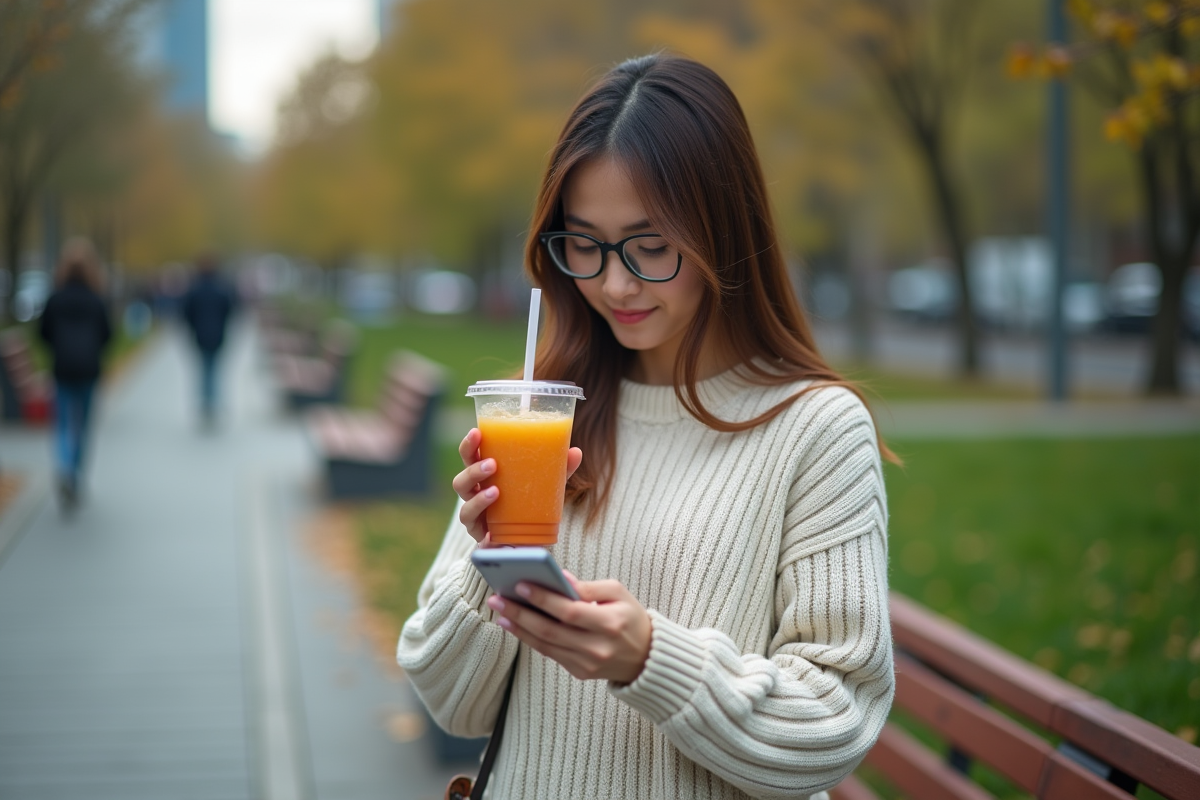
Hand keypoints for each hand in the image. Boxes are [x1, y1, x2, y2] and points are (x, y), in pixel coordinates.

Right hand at [452, 428, 581, 545]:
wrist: (530, 542)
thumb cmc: (531, 505)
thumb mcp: (547, 485)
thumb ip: (558, 469)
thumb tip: (575, 451)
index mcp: (485, 477)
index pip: (470, 457)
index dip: (469, 445)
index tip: (477, 432)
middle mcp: (475, 496)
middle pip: (461, 481)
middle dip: (472, 469)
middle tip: (492, 464)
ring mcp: (476, 518)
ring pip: (464, 506)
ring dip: (478, 498)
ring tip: (496, 491)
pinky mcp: (481, 537)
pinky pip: (476, 530)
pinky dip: (484, 524)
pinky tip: (493, 522)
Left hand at [486, 571, 651, 684]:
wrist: (646, 657)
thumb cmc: (630, 617)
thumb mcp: (618, 593)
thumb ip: (589, 586)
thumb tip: (558, 578)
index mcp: (610, 623)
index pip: (570, 611)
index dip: (544, 599)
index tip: (521, 585)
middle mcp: (598, 647)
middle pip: (551, 630)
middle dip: (521, 614)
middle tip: (497, 599)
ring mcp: (587, 664)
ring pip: (545, 645)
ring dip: (519, 628)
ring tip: (500, 612)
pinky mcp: (579, 673)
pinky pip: (550, 654)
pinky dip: (531, 639)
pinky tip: (516, 626)